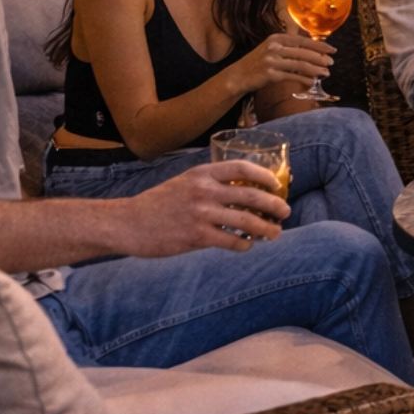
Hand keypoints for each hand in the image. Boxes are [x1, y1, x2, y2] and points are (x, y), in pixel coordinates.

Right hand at [120, 160, 288, 255]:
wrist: (127, 223)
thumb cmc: (158, 204)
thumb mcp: (184, 183)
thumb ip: (210, 184)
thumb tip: (243, 192)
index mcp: (201, 173)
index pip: (242, 168)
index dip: (264, 175)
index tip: (276, 184)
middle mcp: (203, 191)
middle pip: (251, 195)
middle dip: (274, 204)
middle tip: (286, 211)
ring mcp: (200, 214)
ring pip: (246, 221)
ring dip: (266, 228)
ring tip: (275, 233)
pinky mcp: (195, 236)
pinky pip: (231, 241)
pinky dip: (244, 244)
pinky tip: (248, 245)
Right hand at [230, 32, 335, 93]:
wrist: (238, 76)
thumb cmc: (258, 63)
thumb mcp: (271, 48)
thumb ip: (288, 46)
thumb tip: (312, 49)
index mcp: (276, 38)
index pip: (303, 40)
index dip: (319, 45)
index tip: (332, 49)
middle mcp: (274, 47)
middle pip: (304, 52)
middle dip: (320, 58)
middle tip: (331, 62)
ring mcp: (272, 60)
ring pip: (300, 64)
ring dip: (316, 69)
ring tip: (326, 73)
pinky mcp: (270, 74)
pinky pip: (293, 76)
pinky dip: (305, 79)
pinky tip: (312, 81)